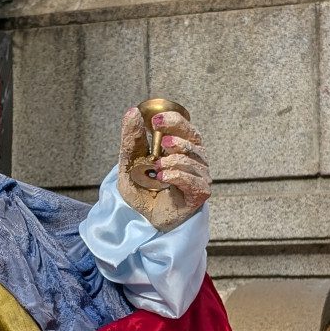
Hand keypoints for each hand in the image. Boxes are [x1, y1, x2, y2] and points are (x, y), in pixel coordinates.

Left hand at [114, 106, 209, 232]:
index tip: (155, 120)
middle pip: (195, 140)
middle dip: (178, 137)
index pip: (186, 128)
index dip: (175, 121)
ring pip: (194, 160)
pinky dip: (177, 176)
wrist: (142, 218)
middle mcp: (194, 160)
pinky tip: (162, 178)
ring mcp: (199, 177)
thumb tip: (132, 112)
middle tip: (162, 140)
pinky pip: (194, 181)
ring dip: (174, 160)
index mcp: (181, 148)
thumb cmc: (141, 189)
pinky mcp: (199, 194)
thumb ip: (132, 139)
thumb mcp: (130, 161)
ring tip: (157, 167)